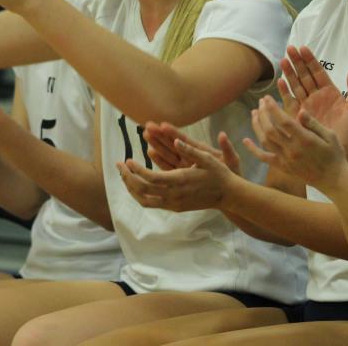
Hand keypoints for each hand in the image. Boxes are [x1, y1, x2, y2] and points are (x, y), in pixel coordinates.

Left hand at [116, 134, 239, 211]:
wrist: (228, 196)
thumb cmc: (218, 174)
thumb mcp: (207, 158)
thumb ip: (190, 150)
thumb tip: (177, 140)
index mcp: (179, 181)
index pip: (150, 178)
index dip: (136, 170)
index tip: (128, 160)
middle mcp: (174, 195)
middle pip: (142, 190)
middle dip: (128, 177)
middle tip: (119, 165)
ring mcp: (173, 203)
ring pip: (144, 200)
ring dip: (131, 188)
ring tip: (124, 175)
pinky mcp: (175, 208)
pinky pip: (152, 204)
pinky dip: (140, 195)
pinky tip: (136, 184)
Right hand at [143, 122, 241, 175]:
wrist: (230, 191)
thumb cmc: (232, 174)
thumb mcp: (232, 160)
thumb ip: (226, 149)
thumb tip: (223, 135)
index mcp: (201, 151)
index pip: (185, 140)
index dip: (174, 133)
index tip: (163, 124)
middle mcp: (191, 156)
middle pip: (173, 144)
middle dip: (160, 135)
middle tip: (148, 125)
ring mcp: (185, 165)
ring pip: (168, 153)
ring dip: (157, 144)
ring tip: (146, 134)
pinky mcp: (182, 175)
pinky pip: (168, 166)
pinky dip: (159, 160)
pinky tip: (150, 152)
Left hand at [244, 95, 346, 189]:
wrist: (334, 180)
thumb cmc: (335, 155)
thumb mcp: (330, 135)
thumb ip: (313, 123)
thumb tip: (299, 110)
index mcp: (305, 140)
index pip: (284, 121)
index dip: (273, 108)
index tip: (267, 98)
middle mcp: (293, 150)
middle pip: (270, 130)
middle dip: (263, 114)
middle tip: (260, 102)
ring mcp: (286, 160)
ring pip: (265, 141)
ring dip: (257, 126)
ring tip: (254, 113)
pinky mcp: (283, 167)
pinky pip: (265, 158)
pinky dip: (253, 150)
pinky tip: (245, 141)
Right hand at [280, 45, 347, 154]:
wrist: (342, 153)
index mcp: (330, 93)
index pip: (318, 72)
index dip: (310, 60)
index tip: (303, 48)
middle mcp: (317, 97)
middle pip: (305, 76)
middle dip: (297, 62)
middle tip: (289, 48)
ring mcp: (307, 106)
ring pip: (296, 85)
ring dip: (289, 73)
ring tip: (282, 60)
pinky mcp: (299, 116)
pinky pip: (290, 101)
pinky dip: (285, 91)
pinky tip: (280, 82)